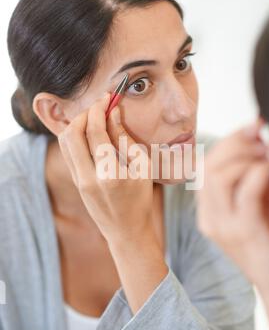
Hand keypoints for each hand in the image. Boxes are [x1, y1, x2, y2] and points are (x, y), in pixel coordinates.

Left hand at [57, 93, 154, 246]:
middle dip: (85, 114)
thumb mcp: (143, 168)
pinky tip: (91, 133)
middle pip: (72, 134)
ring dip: (78, 124)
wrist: (127, 231)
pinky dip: (76, 137)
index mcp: (109, 175)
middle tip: (100, 106)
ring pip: (65, 142)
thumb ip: (126, 139)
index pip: (95, 133)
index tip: (108, 98)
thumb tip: (113, 113)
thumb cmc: (141, 200)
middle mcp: (88, 178)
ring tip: (95, 118)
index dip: (100, 110)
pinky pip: (69, 152)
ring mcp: (78, 181)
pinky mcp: (75, 182)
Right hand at [197, 121, 268, 291]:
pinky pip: (245, 192)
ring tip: (268, 154)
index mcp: (209, 210)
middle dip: (235, 143)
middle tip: (261, 135)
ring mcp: (222, 225)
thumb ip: (255, 176)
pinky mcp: (242, 231)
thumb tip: (261, 141)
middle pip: (208, 167)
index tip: (253, 127)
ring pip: (219, 176)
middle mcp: (209, 217)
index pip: (205, 166)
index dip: (228, 141)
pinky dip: (258, 172)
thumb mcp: (261, 203)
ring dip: (246, 157)